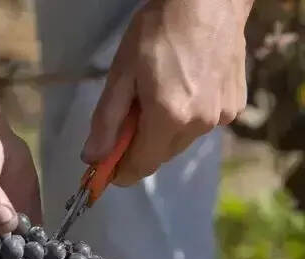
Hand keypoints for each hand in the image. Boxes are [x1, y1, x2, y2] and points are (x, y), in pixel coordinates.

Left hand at [81, 0, 250, 184]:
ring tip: (157, 96)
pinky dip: (186, 118)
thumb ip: (106, 121)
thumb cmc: (158, 31)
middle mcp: (200, 125)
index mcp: (169, 119)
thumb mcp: (121, 74)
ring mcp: (222, 117)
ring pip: (181, 141)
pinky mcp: (236, 106)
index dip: (120, 172)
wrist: (210, 0)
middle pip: (160, 155)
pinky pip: (201, 125)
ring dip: (163, 132)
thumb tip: (91, 158)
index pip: (141, 166)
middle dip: (139, 147)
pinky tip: (182, 89)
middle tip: (127, 120)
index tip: (104, 170)